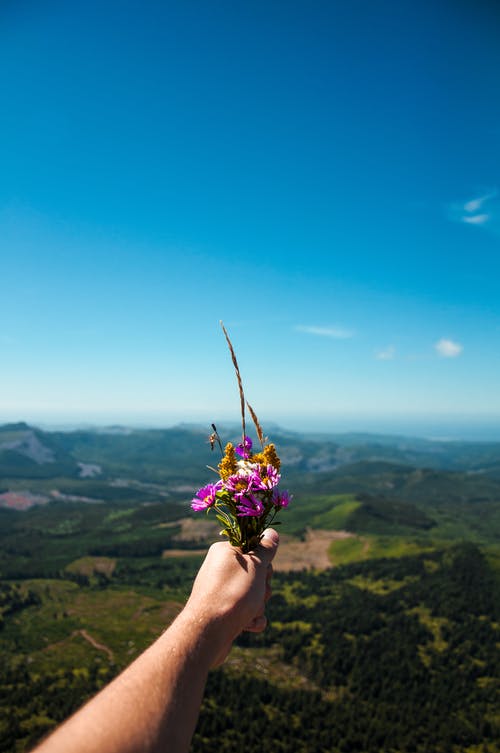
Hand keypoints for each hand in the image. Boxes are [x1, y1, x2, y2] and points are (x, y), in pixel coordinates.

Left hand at [183, 528, 278, 665]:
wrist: (208, 632)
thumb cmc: (233, 593)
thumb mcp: (255, 565)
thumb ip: (266, 549)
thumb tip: (272, 532)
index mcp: (225, 552)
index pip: (254, 549)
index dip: (264, 561)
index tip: (262, 569)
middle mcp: (222, 569)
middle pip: (258, 573)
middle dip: (263, 586)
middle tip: (256, 591)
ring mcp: (223, 592)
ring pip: (255, 594)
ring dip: (258, 604)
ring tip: (247, 610)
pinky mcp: (225, 612)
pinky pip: (248, 612)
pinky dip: (252, 619)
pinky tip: (247, 624)